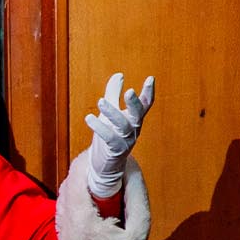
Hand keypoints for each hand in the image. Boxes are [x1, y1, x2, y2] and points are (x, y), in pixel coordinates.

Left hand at [85, 72, 154, 198]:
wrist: (105, 165)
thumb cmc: (109, 136)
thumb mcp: (111, 112)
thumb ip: (114, 93)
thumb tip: (119, 75)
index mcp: (134, 118)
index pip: (145, 104)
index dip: (148, 92)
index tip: (151, 78)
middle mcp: (133, 129)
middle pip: (138, 114)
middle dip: (134, 103)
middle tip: (129, 91)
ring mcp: (126, 140)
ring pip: (122, 125)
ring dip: (112, 113)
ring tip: (101, 101)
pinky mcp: (115, 150)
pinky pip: (109, 138)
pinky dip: (99, 127)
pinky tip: (89, 117)